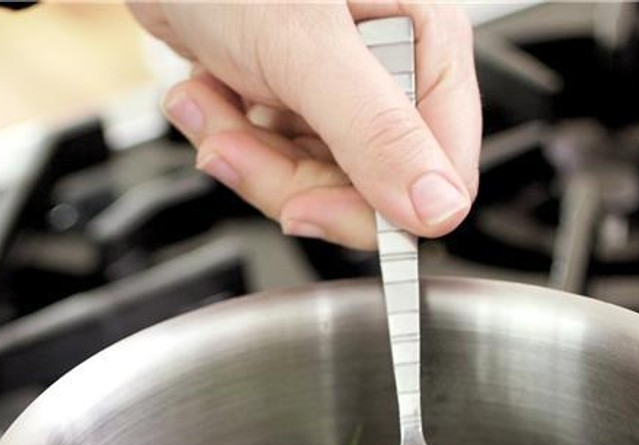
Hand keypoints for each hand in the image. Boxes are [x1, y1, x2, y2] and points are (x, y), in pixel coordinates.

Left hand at [127, 2, 480, 249]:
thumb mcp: (306, 49)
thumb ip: (375, 131)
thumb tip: (436, 208)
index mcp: (425, 41)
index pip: (437, 171)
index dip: (375, 210)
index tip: (309, 209)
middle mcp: (390, 66)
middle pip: (365, 188)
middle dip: (285, 177)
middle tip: (234, 147)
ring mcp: (339, 84)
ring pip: (312, 178)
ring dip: (245, 153)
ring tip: (206, 101)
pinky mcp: (291, 93)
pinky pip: (273, 156)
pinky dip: (227, 135)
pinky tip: (202, 93)